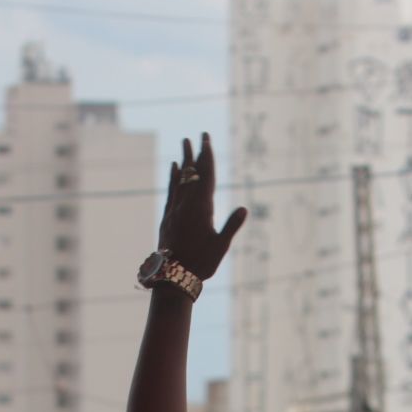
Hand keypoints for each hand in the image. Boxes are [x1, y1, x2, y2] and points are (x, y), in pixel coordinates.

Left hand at [158, 134, 245, 280]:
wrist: (173, 277)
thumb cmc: (201, 264)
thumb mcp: (220, 246)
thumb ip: (231, 226)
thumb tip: (243, 208)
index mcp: (201, 208)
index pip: (205, 176)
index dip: (207, 156)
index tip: (206, 139)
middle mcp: (186, 204)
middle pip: (192, 173)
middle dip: (195, 153)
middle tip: (198, 135)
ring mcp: (175, 210)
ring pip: (179, 179)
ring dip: (183, 161)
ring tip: (184, 145)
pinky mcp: (167, 217)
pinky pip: (171, 191)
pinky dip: (173, 178)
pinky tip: (173, 169)